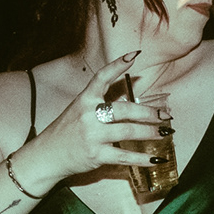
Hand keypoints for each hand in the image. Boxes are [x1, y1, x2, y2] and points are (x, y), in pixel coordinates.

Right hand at [22, 51, 169, 184]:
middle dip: (149, 113)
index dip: (117, 65)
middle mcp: (88, 115)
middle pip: (124, 110)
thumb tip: (132, 99)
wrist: (48, 155)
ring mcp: (92, 135)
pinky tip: (155, 158)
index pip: (102, 77)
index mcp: (84, 99)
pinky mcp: (96, 155)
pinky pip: (124, 156)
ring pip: (128, 132)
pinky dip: (142, 158)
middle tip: (165, 115)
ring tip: (165, 133)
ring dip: (150, 133)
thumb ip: (102, 102)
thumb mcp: (80, 110)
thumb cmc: (68, 131)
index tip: (134, 55)